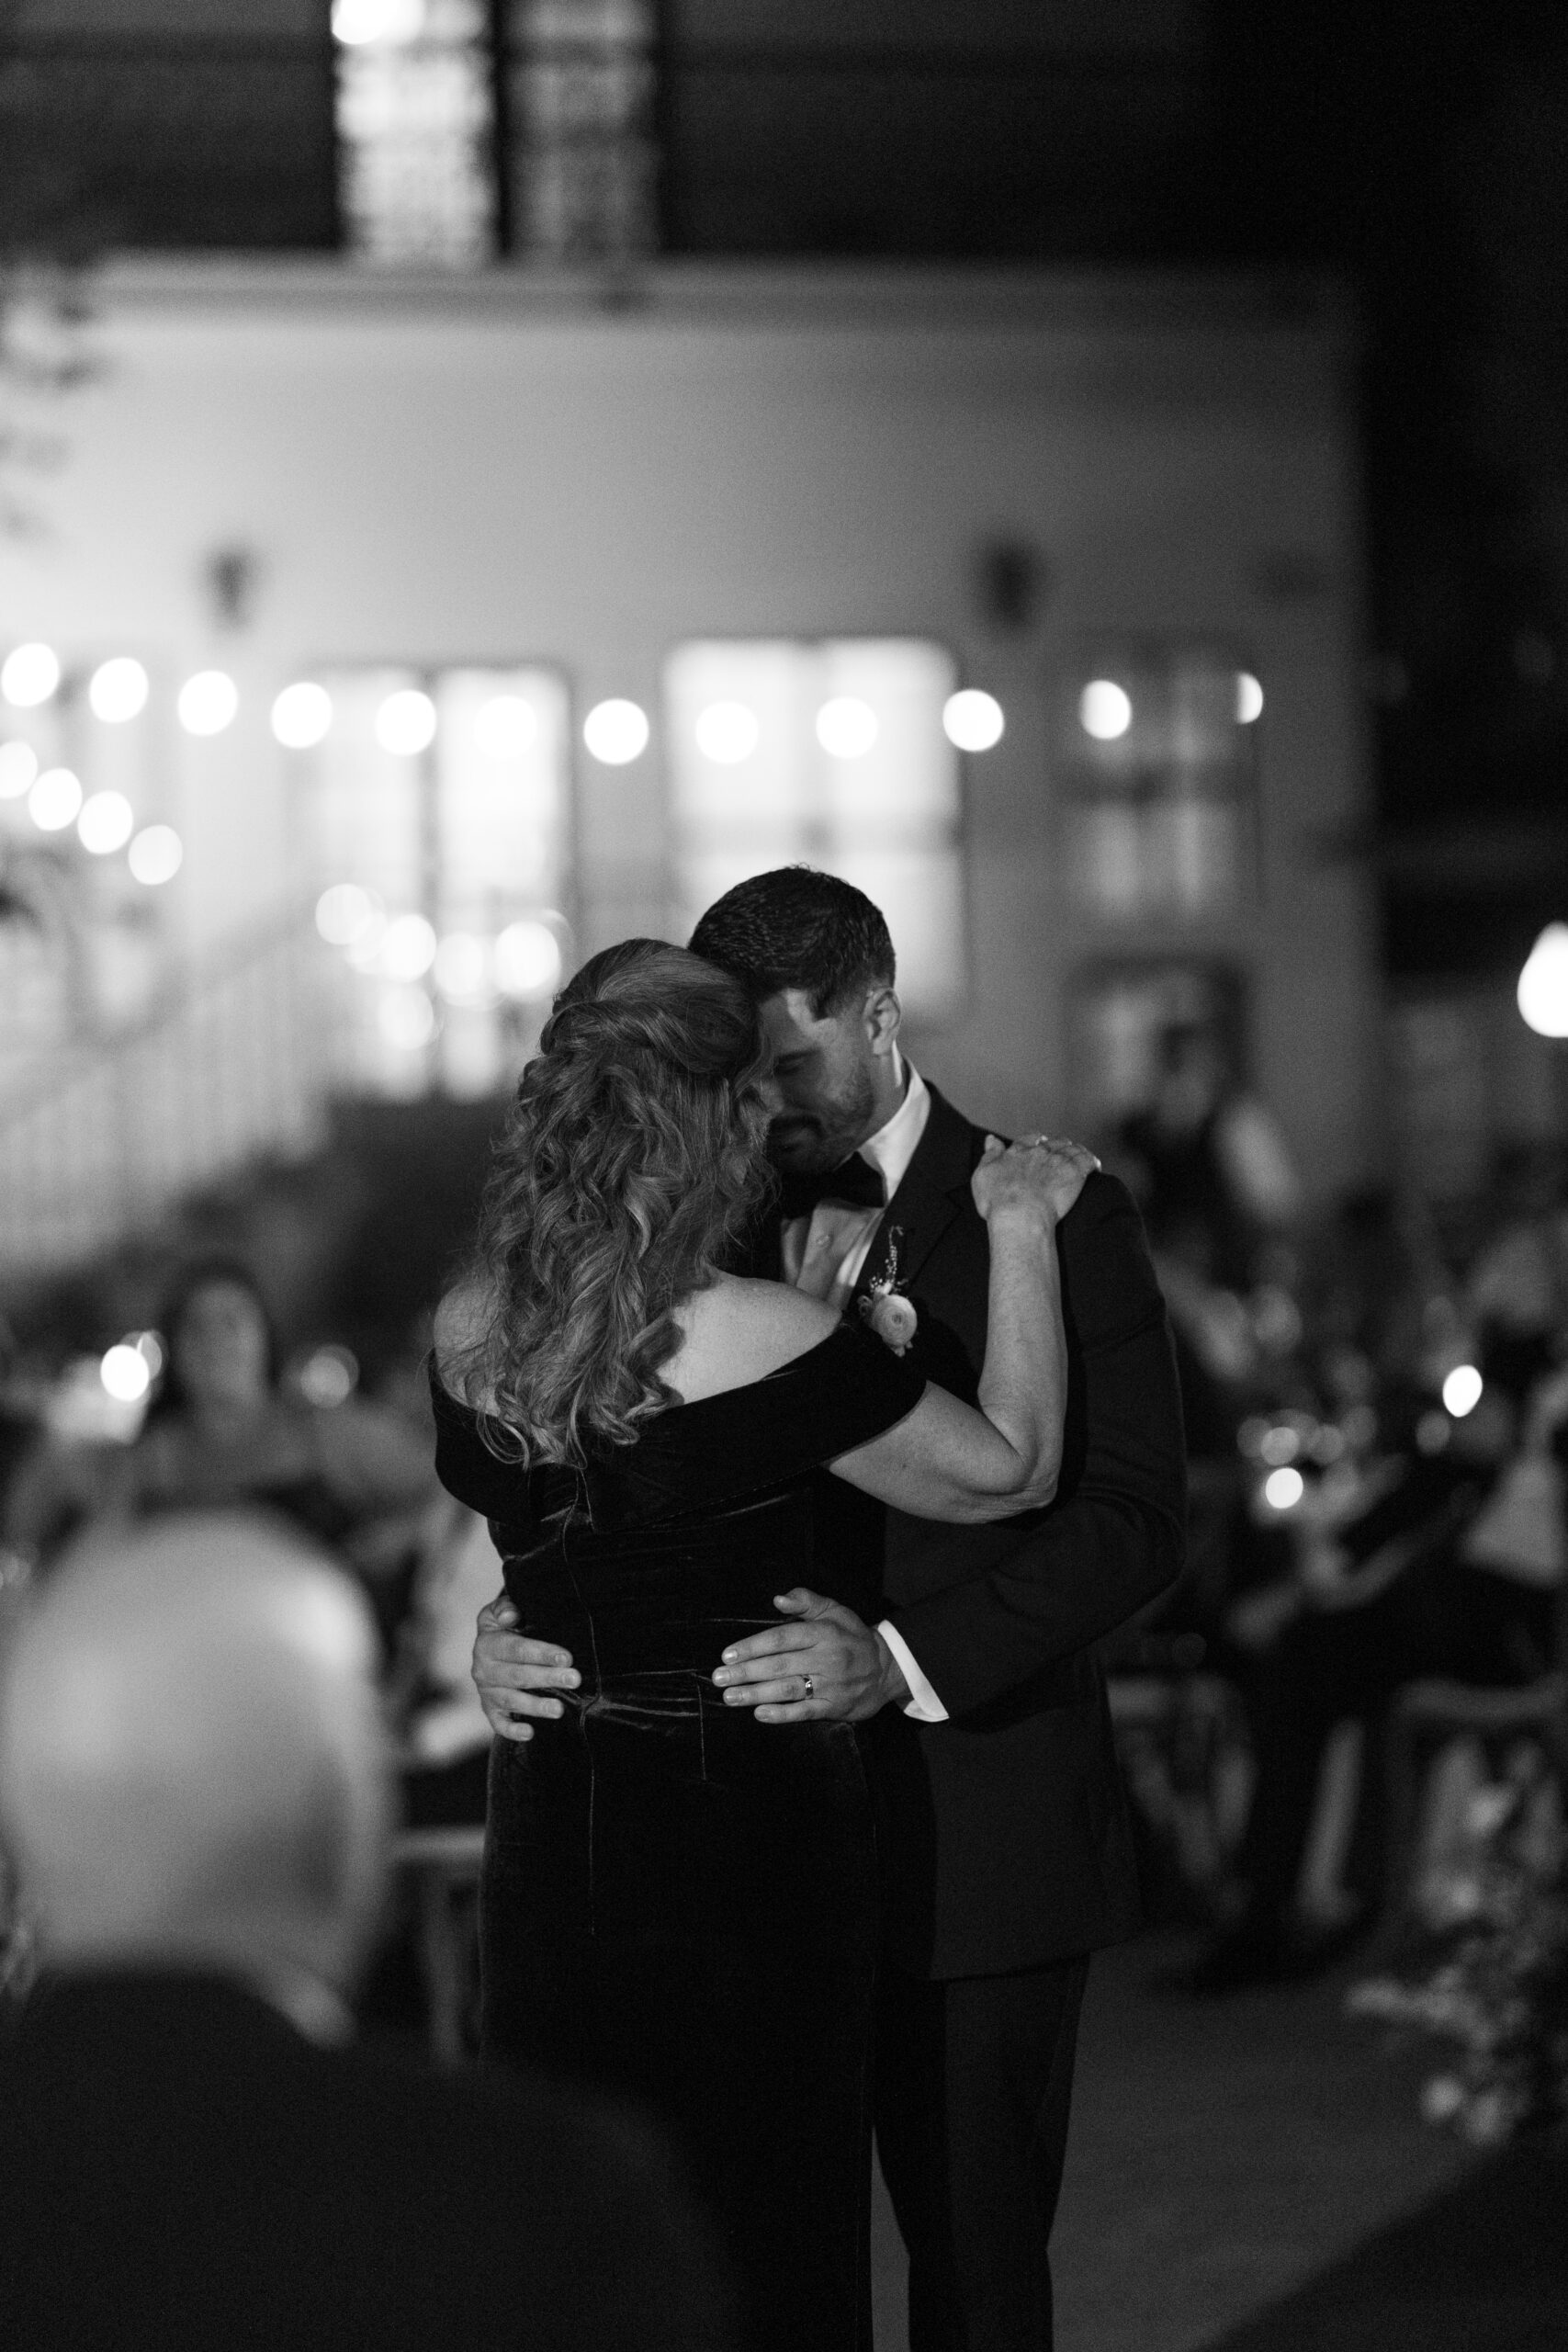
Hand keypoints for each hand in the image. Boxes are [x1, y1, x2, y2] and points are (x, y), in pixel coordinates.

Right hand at [471, 1589, 579, 1742]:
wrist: (490, 1645)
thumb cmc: (504, 1626)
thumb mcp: (498, 1611)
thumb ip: (504, 1608)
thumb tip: (511, 1614)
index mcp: (487, 1644)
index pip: (516, 1649)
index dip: (541, 1653)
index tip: (566, 1657)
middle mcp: (483, 1670)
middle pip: (518, 1676)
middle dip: (548, 1678)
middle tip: (574, 1679)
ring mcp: (486, 1692)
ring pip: (511, 1701)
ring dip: (536, 1706)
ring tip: (559, 1709)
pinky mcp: (489, 1709)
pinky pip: (498, 1723)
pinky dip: (512, 1730)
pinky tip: (530, 1733)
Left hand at [712, 1588, 908, 1723]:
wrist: (886, 1668)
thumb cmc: (852, 1636)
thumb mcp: (834, 1610)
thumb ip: (806, 1601)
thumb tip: (778, 1599)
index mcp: (823, 1632)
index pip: (781, 1638)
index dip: (752, 1646)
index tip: (727, 1655)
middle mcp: (826, 1658)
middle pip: (779, 1665)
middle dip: (746, 1672)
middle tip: (719, 1678)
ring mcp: (831, 1684)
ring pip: (788, 1689)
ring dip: (756, 1694)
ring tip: (730, 1697)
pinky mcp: (835, 1706)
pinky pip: (805, 1712)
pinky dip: (782, 1714)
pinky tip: (760, 1714)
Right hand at [970, 1132, 1098, 1228]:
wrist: (1020, 1215)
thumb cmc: (998, 1201)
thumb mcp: (983, 1175)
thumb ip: (990, 1155)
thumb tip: (991, 1138)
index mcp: (1018, 1152)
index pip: (1029, 1138)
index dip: (1035, 1139)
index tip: (1038, 1142)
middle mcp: (1039, 1153)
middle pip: (1053, 1142)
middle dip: (1057, 1145)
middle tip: (1060, 1151)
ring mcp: (1058, 1162)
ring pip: (1071, 1149)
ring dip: (1075, 1151)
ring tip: (1078, 1156)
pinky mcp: (1075, 1173)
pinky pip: (1088, 1161)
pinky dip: (1092, 1161)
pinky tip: (1094, 1166)